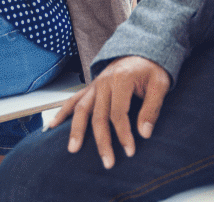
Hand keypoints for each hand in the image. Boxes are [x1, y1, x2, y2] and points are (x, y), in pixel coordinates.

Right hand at [50, 55, 171, 169]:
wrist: (142, 50)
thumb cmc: (152, 69)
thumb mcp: (160, 84)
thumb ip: (152, 108)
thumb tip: (144, 134)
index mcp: (121, 79)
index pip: (119, 113)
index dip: (124, 134)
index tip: (130, 151)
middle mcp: (104, 82)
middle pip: (98, 115)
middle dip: (102, 141)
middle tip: (107, 163)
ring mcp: (94, 84)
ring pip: (81, 109)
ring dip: (76, 130)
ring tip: (72, 150)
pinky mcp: (90, 87)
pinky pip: (73, 100)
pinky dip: (62, 112)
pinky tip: (52, 125)